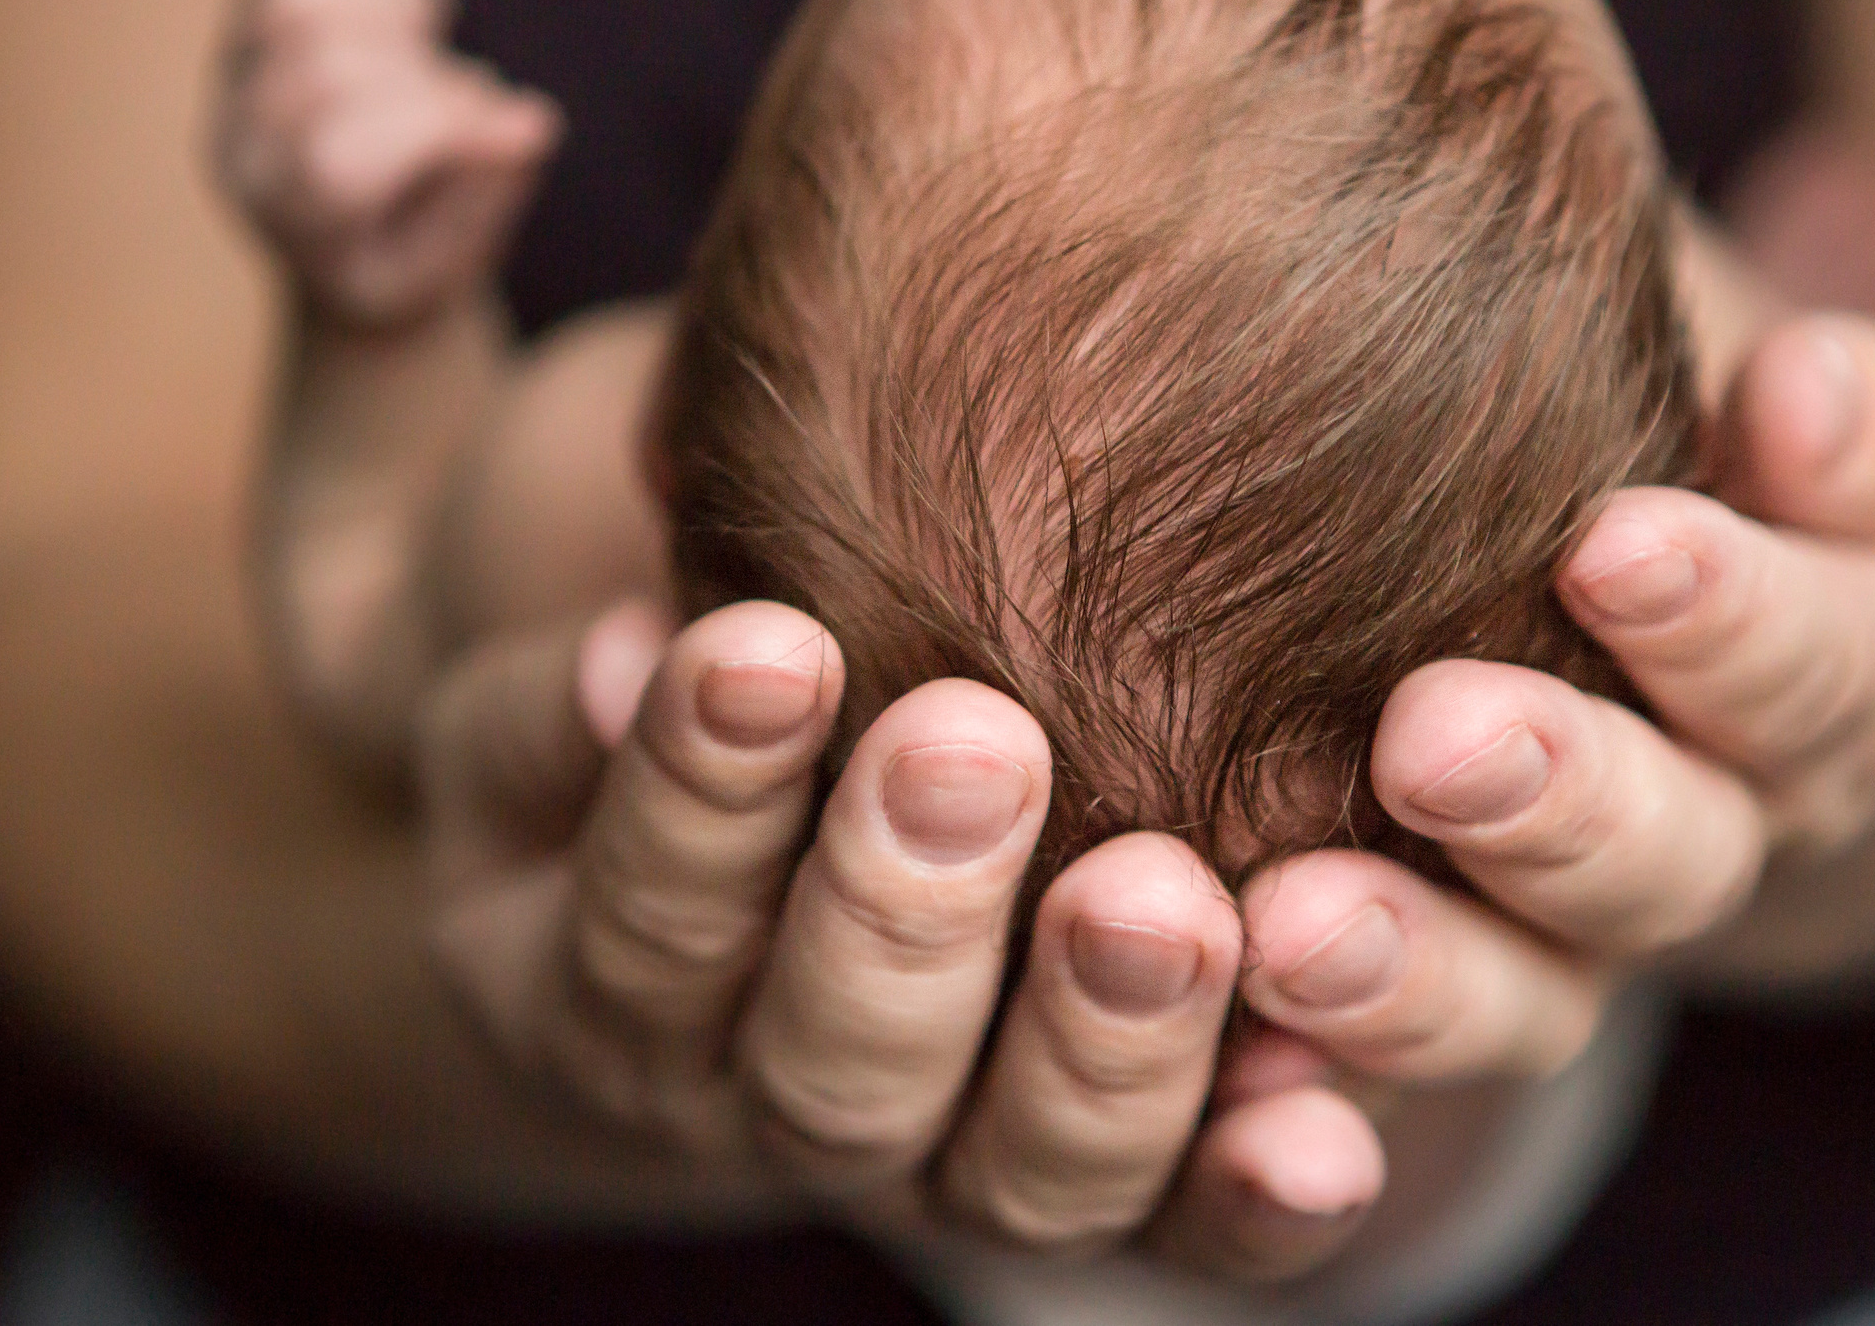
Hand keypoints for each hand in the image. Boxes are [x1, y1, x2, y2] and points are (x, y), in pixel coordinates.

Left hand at [214, 0, 560, 327]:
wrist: (344, 246)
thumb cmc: (409, 255)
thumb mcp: (455, 264)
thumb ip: (488, 194)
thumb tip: (529, 121)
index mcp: (286, 214)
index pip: (336, 154)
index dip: (442, 125)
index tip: (513, 132)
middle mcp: (242, 135)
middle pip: (320, 59)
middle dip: (424, 69)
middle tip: (467, 94)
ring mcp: (239, 62)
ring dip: (391, 2)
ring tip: (430, 38)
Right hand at [414, 598, 1381, 1276]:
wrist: (743, 939)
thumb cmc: (659, 773)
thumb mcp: (549, 743)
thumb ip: (574, 719)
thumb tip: (622, 666)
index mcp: (629, 1004)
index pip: (652, 916)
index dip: (702, 792)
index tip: (765, 643)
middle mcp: (791, 1116)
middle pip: (841, 1069)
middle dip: (909, 913)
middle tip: (973, 744)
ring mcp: (963, 1174)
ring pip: (1029, 1170)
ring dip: (1107, 1044)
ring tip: (1164, 901)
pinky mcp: (1129, 1198)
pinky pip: (1195, 1230)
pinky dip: (1256, 1192)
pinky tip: (1325, 1127)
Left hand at [1231, 296, 1874, 1186]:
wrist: (1735, 645)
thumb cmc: (1763, 459)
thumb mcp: (1852, 417)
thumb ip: (1863, 418)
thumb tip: (1800, 396)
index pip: (1825, 665)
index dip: (1730, 622)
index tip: (1615, 548)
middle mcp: (1744, 835)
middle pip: (1670, 862)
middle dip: (1558, 811)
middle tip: (1433, 742)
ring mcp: (1591, 943)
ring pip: (1531, 1004)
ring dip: (1417, 981)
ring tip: (1294, 932)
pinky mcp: (1450, 998)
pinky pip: (1388, 1083)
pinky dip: (1307, 1118)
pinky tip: (1232, 1092)